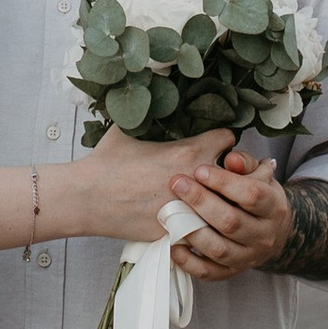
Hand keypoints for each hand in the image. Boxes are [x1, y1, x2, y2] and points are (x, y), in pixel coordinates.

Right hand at [67, 127, 236, 249]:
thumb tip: (151, 95)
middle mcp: (199, 182)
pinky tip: (197, 222)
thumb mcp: (130, 128)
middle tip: (226, 176)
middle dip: (233, 175)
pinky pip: (206, 231)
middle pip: (239, 178)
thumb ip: (150, 115)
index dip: (224, 141)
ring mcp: (192, 211)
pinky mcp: (181, 233)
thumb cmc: (106, 162)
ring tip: (218, 202)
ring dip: (222, 204)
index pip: (229, 140)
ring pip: (228, 209)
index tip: (219, 146)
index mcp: (191, 152)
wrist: (88, 198)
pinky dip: (203, 226)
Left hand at [166, 149, 294, 277]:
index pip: (251, 195)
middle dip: (201, 202)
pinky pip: (208, 272)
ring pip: (219, 249)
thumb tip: (231, 158)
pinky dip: (188, 262)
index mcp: (273, 207)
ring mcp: (248, 257)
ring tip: (171, 213)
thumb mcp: (260, 175)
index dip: (224, 182)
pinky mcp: (231, 271)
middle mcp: (263, 235)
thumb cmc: (259, 197)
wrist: (273, 232)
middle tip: (177, 183)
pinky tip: (173, 245)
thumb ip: (245, 163)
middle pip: (231, 222)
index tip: (199, 170)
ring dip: (192, 231)